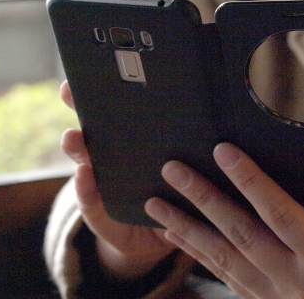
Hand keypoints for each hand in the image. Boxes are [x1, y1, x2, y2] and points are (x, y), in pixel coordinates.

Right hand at [60, 81, 191, 280]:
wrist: (167, 236)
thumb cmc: (183, 193)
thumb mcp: (194, 164)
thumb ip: (200, 141)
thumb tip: (232, 109)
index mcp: (137, 142)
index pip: (119, 111)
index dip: (104, 88)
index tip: (99, 66)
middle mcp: (115, 158)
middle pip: (95, 128)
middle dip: (81, 107)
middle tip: (72, 92)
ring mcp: (103, 183)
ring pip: (85, 160)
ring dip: (78, 147)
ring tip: (74, 136)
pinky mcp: (101, 213)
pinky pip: (91, 202)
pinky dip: (86, 190)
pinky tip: (85, 176)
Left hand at [144, 142, 303, 298]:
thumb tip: (290, 170)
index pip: (279, 212)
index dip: (249, 179)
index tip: (224, 150)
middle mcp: (296, 283)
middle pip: (239, 234)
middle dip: (202, 198)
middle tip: (172, 170)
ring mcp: (278, 298)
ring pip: (223, 259)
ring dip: (187, 228)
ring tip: (158, 204)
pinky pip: (226, 277)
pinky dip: (199, 256)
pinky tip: (177, 238)